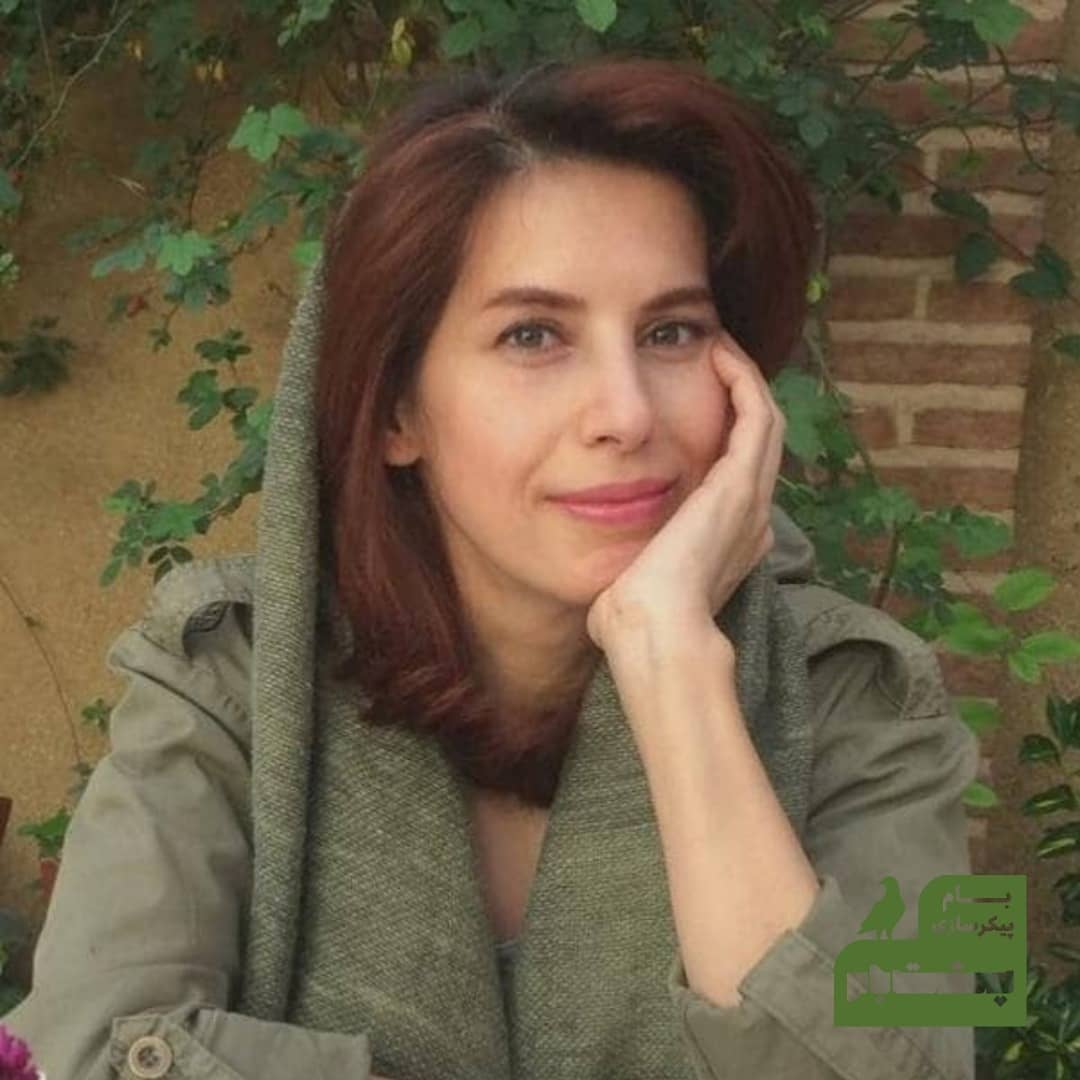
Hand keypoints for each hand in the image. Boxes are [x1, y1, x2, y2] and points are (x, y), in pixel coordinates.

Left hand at [585, 330, 784, 653]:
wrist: (653, 630)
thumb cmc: (633, 619)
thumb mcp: (634, 588)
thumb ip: (631, 575)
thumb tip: (610, 587)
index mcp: (730, 542)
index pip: (737, 477)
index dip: (724, 437)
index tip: (694, 408)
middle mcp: (750, 518)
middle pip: (757, 442)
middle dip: (739, 398)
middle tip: (715, 361)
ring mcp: (750, 500)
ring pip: (765, 423)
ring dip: (746, 382)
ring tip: (720, 349)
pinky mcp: (738, 484)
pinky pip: (757, 416)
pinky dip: (745, 382)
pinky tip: (720, 354)